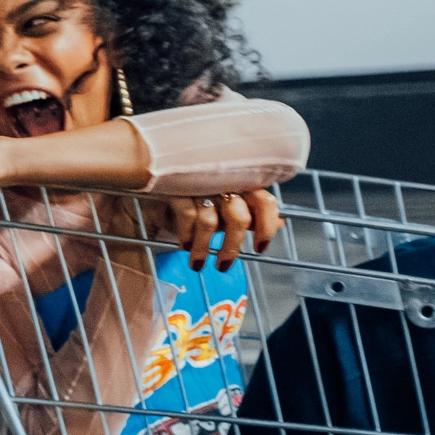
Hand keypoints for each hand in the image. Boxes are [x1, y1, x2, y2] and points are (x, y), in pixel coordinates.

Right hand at [140, 187, 282, 270]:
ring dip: (203, 248)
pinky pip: (187, 216)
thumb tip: (280, 223)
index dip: (267, 227)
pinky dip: (186, 236)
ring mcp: (199, 183)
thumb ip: (251, 212)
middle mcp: (224, 180)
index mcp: (242, 181)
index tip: (260, 248)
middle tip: (223, 266)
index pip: (264, 202)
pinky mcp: (176, 187)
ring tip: (197, 264)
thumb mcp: (224, 201)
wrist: (154, 168)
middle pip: (238, 218)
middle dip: (231, 247)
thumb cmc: (195, 188)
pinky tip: (184, 246)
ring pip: (210, 222)